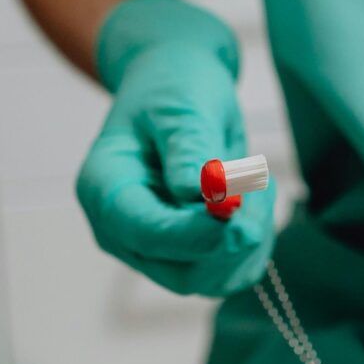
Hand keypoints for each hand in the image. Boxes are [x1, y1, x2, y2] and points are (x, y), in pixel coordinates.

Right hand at [77, 0, 273, 298]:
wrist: (180, 85)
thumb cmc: (174, 88)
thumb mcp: (182, 105)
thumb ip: (189, 150)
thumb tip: (199, 194)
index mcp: (104, 188)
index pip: (145, 233)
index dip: (195, 233)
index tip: (240, 213)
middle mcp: (121, 230)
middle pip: (180, 271)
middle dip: (230, 239)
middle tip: (259, 187)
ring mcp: (153, 249)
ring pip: (211, 278)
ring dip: (249, 238)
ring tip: (254, 178)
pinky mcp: (187, 255)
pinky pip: (229, 271)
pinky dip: (254, 242)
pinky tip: (255, 197)